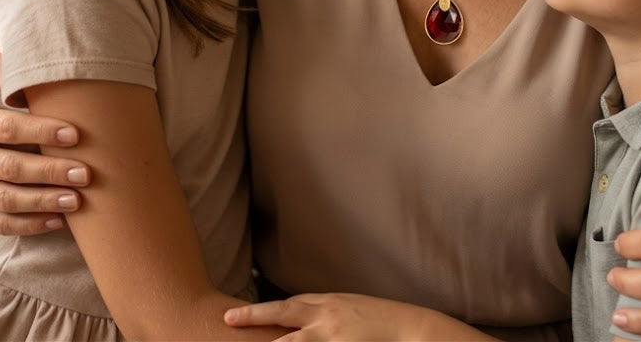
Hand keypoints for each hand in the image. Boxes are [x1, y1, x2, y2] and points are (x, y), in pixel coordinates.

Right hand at [0, 44, 90, 234]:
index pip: (6, 129)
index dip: (41, 131)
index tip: (75, 134)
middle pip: (10, 169)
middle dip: (51, 172)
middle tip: (86, 173)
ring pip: (5, 200)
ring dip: (43, 202)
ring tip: (77, 200)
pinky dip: (27, 225)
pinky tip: (57, 220)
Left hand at [224, 293, 494, 340]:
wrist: (414, 330)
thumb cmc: (385, 321)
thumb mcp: (354, 309)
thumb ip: (330, 312)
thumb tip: (311, 318)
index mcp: (330, 304)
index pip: (288, 306)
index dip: (261, 310)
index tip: (235, 314)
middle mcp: (326, 316)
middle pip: (283, 315)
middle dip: (254, 317)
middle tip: (227, 319)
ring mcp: (332, 337)